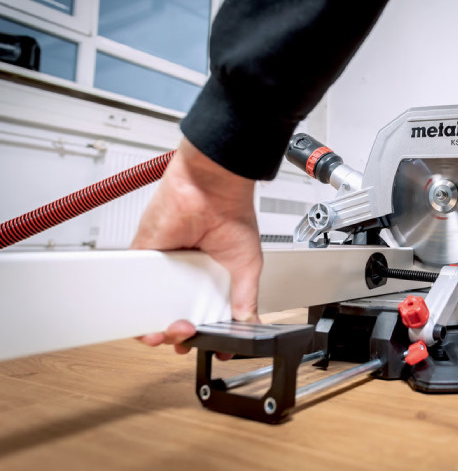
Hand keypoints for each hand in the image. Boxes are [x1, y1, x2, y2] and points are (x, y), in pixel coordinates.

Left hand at [131, 137, 262, 353]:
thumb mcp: (248, 267)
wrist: (214, 188)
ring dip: (157, 328)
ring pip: (151, 307)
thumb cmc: (233, 215)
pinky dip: (135, 306)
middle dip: (178, 336)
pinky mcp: (145, 257)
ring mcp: (164, 268)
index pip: (201, 314)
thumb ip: (246, 301)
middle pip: (174, 315)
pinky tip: (148, 317)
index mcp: (211, 278)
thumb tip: (249, 326)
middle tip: (187, 338)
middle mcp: (185, 274)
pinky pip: (133, 286)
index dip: (201, 333)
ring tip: (170, 332)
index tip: (207, 345)